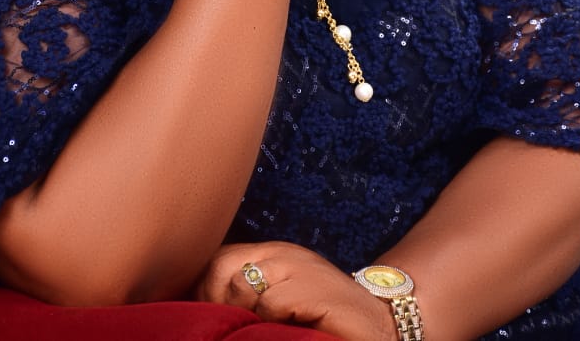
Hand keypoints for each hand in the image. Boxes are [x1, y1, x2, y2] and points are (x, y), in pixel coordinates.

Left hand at [196, 241, 395, 340]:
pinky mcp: (313, 288)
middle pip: (223, 269)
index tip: (204, 315)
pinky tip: (288, 327)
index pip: (218, 258)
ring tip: (264, 328)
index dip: (203, 289)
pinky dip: (272, 321)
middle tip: (230, 327)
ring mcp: (298, 267)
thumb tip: (201, 308)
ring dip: (246, 314)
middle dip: (217, 302)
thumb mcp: (280, 296)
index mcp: (272, 251)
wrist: (377, 318)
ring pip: (243, 286)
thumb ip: (248, 292)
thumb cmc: (322, 312)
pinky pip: (272, 303)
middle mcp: (283, 253)